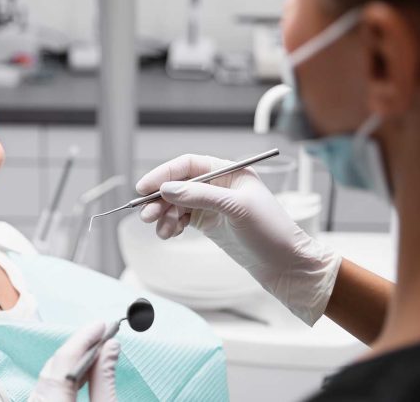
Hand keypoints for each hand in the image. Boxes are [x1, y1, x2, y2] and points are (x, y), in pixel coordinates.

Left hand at [29, 322, 119, 401]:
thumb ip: (105, 381)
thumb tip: (110, 347)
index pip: (64, 361)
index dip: (83, 339)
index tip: (100, 326)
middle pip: (54, 367)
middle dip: (78, 348)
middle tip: (100, 334)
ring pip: (49, 376)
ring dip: (72, 362)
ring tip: (96, 350)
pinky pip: (47, 388)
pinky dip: (65, 377)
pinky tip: (83, 372)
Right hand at [136, 154, 341, 325]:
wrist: (287, 266)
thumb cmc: (272, 232)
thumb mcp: (236, 208)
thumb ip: (200, 196)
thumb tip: (167, 189)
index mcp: (229, 172)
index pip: (188, 165)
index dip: (164, 174)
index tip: (144, 187)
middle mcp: (219, 186)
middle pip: (178, 185)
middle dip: (160, 200)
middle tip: (147, 215)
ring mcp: (213, 205)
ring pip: (177, 204)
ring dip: (164, 216)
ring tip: (162, 231)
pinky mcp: (209, 223)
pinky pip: (181, 219)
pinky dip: (172, 226)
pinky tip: (170, 234)